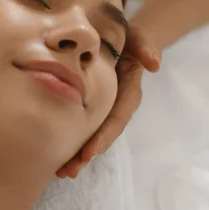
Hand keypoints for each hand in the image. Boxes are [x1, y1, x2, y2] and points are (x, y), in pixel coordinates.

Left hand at [56, 25, 160, 178]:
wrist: (117, 37)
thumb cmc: (127, 37)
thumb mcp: (137, 38)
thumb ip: (145, 46)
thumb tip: (153, 64)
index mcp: (128, 92)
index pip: (117, 117)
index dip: (104, 135)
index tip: (90, 152)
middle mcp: (117, 105)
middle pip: (104, 134)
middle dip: (88, 153)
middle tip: (70, 169)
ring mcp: (103, 108)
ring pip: (92, 135)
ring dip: (78, 155)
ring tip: (61, 171)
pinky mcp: (90, 107)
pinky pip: (82, 126)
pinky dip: (71, 141)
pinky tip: (56, 156)